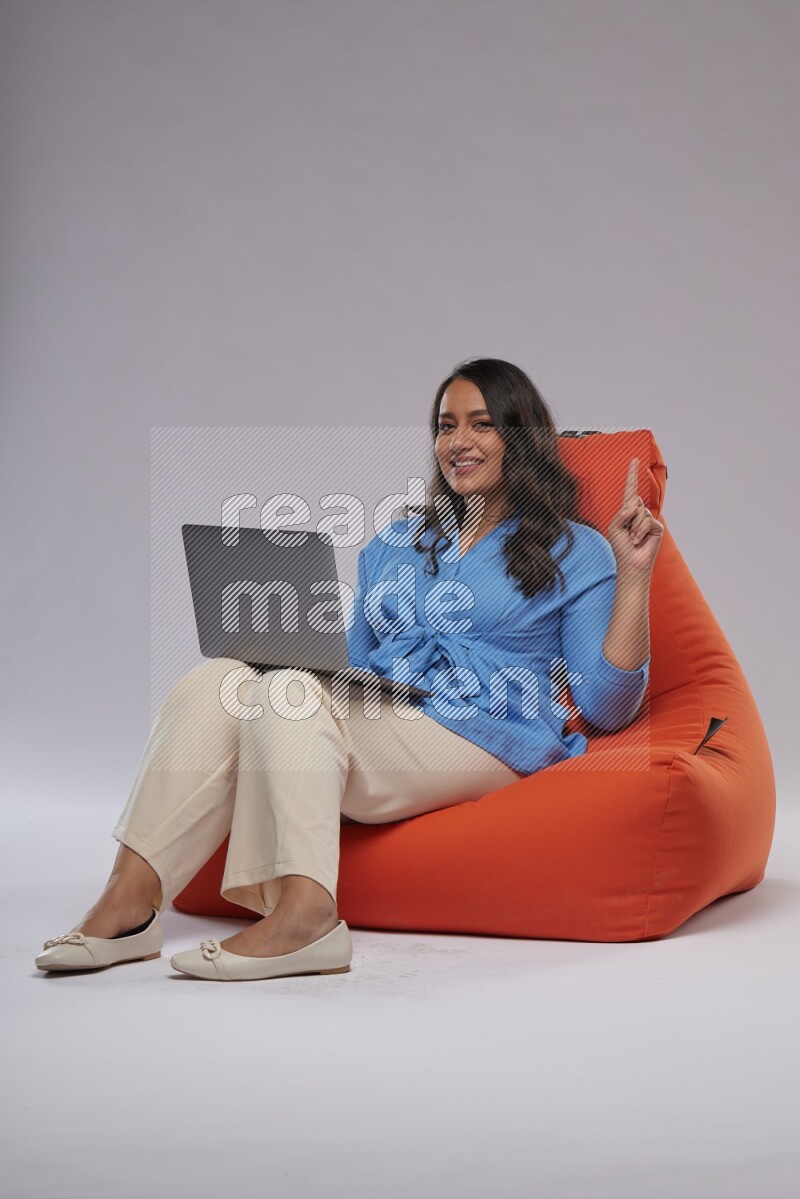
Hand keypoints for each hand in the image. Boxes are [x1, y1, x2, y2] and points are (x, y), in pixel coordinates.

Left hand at [606, 457, 663, 574]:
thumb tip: (635, 506)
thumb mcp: (614, 527)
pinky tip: (638, 541)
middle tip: (626, 534)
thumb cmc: (621, 546)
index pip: (630, 490)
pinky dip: (639, 532)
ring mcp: (648, 519)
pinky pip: (647, 521)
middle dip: (626, 518)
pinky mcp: (656, 527)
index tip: (634, 460)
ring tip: (632, 539)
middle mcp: (639, 512)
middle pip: (632, 502)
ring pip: (639, 513)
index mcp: (627, 511)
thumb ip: (621, 514)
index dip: (632, 475)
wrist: (631, 563)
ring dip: (632, 528)